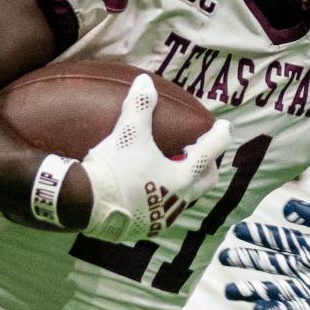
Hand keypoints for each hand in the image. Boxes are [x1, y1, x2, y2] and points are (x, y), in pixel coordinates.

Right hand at [77, 74, 230, 243]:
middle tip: (194, 150)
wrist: (85, 205)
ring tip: (171, 167)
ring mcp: (164, 217)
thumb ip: (140, 106)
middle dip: (206, 164)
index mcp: (182, 176)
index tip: (224, 126)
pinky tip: (149, 188)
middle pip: (206, 180)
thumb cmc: (114, 169)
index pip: (211, 151)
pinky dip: (164, 197)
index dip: (220, 135)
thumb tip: (145, 81)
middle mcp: (179, 199)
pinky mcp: (147, 228)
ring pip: (186, 197)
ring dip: (185, 181)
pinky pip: (165, 211)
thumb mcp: (128, 134)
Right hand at [223, 199, 309, 309]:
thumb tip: (287, 209)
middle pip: (277, 265)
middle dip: (251, 262)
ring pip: (282, 289)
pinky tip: (261, 308)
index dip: (262, 236)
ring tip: (231, 289)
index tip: (238, 230)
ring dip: (257, 290)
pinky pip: (302, 309)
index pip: (284, 240)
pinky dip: (281, 309)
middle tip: (223, 258)